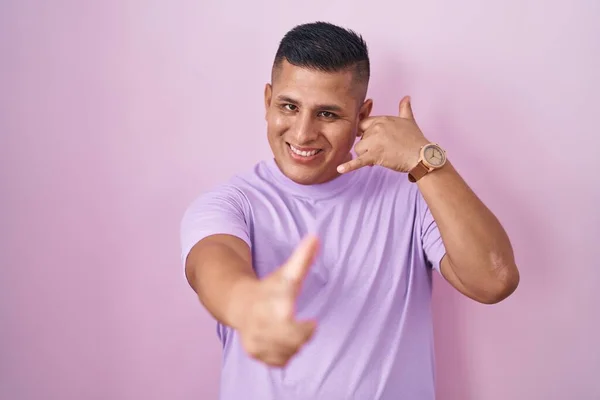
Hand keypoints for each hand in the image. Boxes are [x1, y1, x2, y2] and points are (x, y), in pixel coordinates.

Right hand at [237, 235, 318, 366]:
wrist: (238, 302)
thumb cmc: (269, 287)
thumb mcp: (286, 273)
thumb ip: (302, 257)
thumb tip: (316, 237)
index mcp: (271, 303)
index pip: (287, 320)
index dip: (305, 329)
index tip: (314, 323)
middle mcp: (260, 322)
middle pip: (291, 342)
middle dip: (302, 336)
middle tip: (307, 327)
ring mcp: (255, 338)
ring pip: (287, 353)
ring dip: (295, 345)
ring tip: (292, 331)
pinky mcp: (254, 352)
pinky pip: (279, 362)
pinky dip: (285, 355)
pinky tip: (282, 341)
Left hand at [337, 96, 428, 173]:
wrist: (422, 156)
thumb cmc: (415, 139)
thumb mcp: (409, 120)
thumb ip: (405, 108)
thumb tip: (406, 97)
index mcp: (381, 119)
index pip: (363, 124)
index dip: (365, 133)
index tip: (372, 139)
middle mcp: (376, 128)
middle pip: (361, 138)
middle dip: (368, 146)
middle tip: (381, 150)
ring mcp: (375, 142)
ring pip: (359, 149)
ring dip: (366, 155)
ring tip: (380, 158)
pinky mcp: (375, 156)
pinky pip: (358, 161)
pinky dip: (348, 166)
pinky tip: (339, 169)